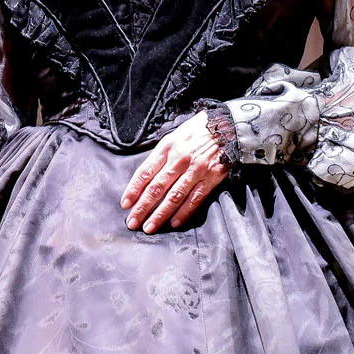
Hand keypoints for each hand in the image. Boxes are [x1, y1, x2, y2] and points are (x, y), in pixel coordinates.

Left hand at [121, 111, 227, 233]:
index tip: (125, 204)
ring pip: (174, 197)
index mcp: (167, 147)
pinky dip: (184, 212)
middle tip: (132, 222)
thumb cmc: (196, 131)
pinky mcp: (211, 177)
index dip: (133, 190)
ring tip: (149, 227)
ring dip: (160, 214)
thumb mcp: (174, 137)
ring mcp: (196, 170)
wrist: (228, 125)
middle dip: (142, 207)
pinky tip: (174, 223)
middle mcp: (179, 159)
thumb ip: (160, 156)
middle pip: (156, 188)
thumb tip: (145, 179)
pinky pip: (195, 198)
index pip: (145, 172)